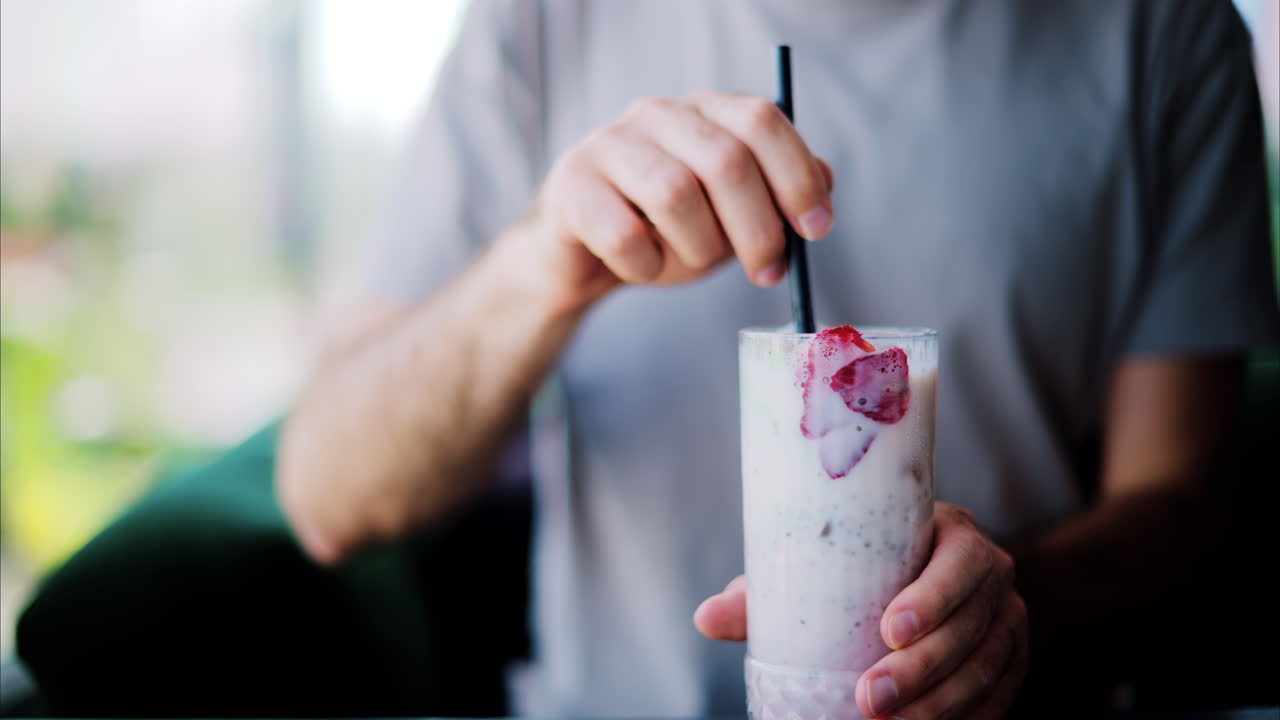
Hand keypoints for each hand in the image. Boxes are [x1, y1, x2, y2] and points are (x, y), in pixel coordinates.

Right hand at [501, 93, 834, 313]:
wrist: (585, 258)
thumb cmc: (666, 232)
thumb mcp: (733, 215)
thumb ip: (777, 194)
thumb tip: (825, 181)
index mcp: (705, 110)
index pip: (762, 120)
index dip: (797, 176)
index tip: (816, 229)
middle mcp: (658, 114)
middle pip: (726, 160)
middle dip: (757, 229)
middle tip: (767, 272)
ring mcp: (609, 143)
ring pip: (676, 195)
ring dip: (697, 248)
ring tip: (689, 262)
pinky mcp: (570, 184)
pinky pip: (624, 234)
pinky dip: (645, 265)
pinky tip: (641, 266)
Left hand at [695, 502, 1027, 719]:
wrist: (937, 574)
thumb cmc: (867, 565)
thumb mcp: (824, 566)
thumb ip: (769, 592)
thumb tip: (705, 618)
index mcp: (951, 533)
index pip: (959, 561)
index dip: (932, 596)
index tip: (888, 629)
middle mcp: (992, 573)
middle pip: (970, 625)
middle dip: (921, 669)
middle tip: (870, 700)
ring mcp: (1009, 618)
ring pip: (985, 668)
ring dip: (939, 705)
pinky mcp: (1014, 659)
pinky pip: (1000, 696)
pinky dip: (967, 719)